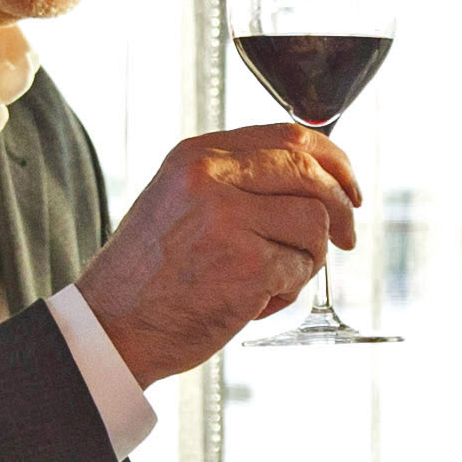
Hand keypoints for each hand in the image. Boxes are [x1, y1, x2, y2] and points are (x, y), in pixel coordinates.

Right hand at [77, 124, 361, 383]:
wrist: (114, 325)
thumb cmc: (152, 272)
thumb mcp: (180, 200)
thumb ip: (236, 180)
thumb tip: (312, 175)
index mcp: (197, 156)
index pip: (288, 137)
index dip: (332, 160)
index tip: (347, 185)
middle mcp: (212, 179)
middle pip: (310, 173)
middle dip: (342, 205)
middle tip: (347, 235)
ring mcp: (230, 221)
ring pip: (315, 224)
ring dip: (309, 257)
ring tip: (272, 278)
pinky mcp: (248, 267)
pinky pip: (301, 269)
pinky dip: (288, 289)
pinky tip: (254, 301)